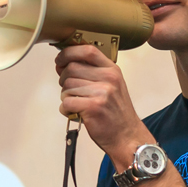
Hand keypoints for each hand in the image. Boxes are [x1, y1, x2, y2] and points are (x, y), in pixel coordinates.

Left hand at [55, 44, 152, 167]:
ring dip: (66, 96)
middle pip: (71, 68)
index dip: (69, 52)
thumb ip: (91, 72)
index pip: (87, 50)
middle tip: (71, 91)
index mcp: (112, 70)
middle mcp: (108, 78)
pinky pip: (66, 102)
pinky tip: (75, 112)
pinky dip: (66, 109)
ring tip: (77, 104)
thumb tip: (63, 63)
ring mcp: (101, 92)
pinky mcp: (92, 107)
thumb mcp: (111, 85)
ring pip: (66, 86)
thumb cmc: (116, 112)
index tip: (60, 59)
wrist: (127, 136)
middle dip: (64, 80)